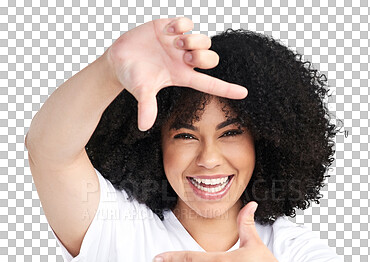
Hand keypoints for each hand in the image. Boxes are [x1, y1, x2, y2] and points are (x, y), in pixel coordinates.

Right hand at [105, 17, 247, 130]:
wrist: (119, 59)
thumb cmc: (132, 77)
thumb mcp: (141, 91)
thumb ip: (146, 107)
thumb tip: (144, 127)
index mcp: (182, 76)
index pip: (210, 84)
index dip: (227, 89)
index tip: (245, 93)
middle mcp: (184, 61)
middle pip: (212, 59)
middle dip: (204, 56)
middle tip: (185, 56)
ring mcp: (179, 44)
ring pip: (204, 39)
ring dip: (193, 40)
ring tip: (174, 43)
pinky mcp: (170, 28)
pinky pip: (187, 23)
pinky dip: (181, 25)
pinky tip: (167, 31)